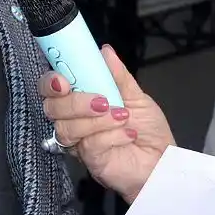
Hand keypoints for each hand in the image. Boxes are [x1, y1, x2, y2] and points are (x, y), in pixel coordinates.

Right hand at [39, 44, 174, 201]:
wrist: (163, 162)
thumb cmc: (148, 131)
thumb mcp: (137, 97)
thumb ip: (118, 76)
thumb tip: (105, 51)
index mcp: (82, 100)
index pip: (53, 88)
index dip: (51, 81)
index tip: (64, 78)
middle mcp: (76, 121)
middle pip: (52, 108)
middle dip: (75, 102)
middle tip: (102, 101)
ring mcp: (80, 142)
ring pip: (66, 128)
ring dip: (96, 120)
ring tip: (122, 117)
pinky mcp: (89, 160)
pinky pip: (88, 144)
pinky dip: (111, 135)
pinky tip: (128, 134)